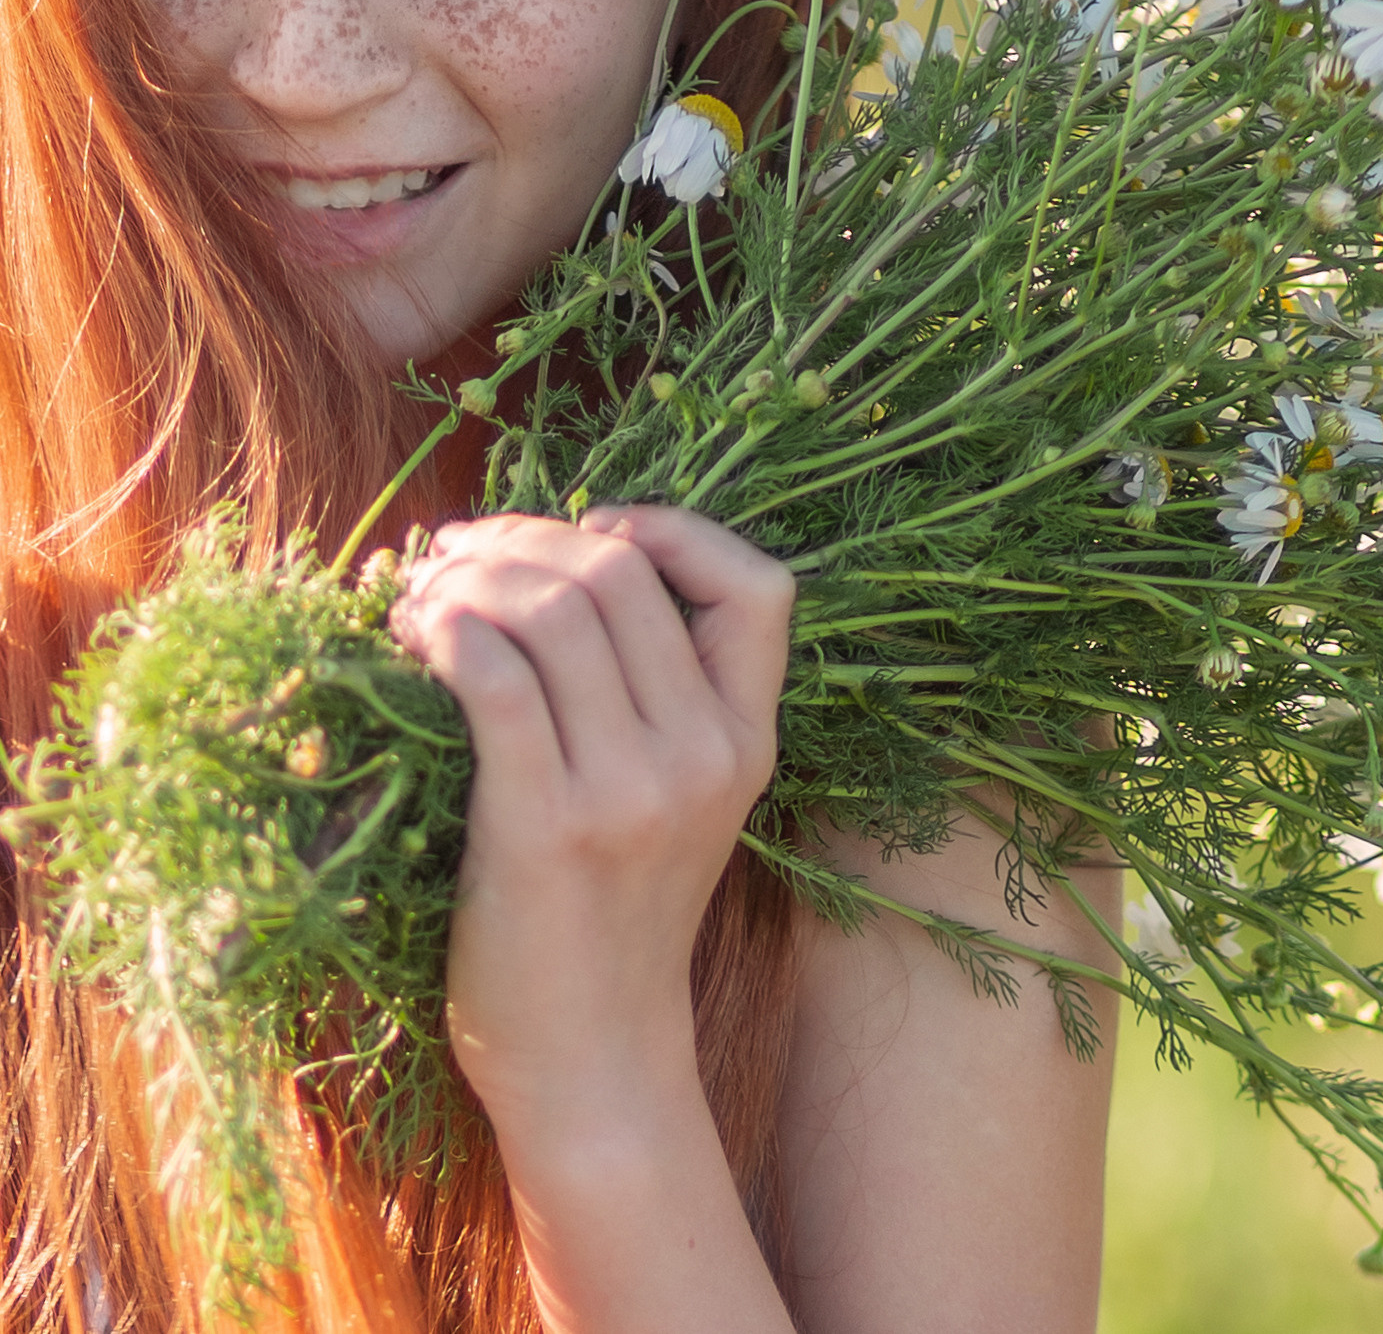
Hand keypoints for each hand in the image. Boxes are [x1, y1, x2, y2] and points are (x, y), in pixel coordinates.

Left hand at [390, 506, 792, 1144]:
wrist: (590, 1058)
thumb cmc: (611, 917)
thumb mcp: (682, 803)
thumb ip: (661, 701)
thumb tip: (563, 565)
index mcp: (748, 741)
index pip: (761, 588)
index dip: (680, 530)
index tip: (595, 529)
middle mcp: (705, 755)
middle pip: (623, 578)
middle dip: (527, 537)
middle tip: (456, 551)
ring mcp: (632, 791)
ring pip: (557, 612)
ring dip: (472, 576)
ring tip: (421, 592)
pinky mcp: (547, 827)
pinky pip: (496, 679)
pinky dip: (447, 631)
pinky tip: (415, 634)